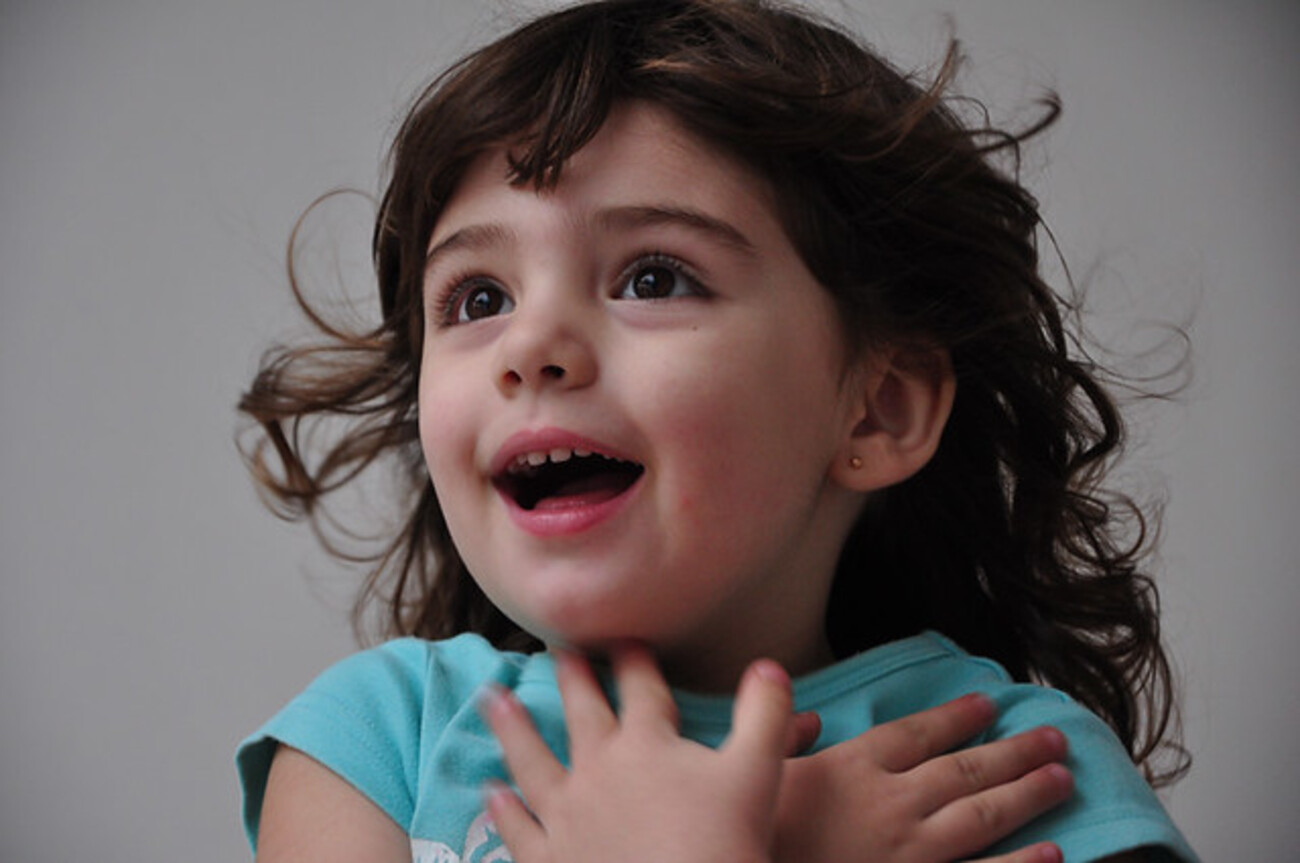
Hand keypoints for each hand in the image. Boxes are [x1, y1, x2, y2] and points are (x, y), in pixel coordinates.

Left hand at [484, 645, 791, 862]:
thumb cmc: (724, 844)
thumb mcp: (757, 773)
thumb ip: (764, 714)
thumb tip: (769, 666)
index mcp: (647, 743)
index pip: (640, 686)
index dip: (633, 658)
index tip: (624, 636)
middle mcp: (598, 768)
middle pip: (582, 711)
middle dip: (571, 676)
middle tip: (555, 647)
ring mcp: (566, 815)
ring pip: (532, 759)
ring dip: (512, 726)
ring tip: (493, 697)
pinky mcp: (549, 859)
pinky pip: (520, 829)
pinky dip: (503, 810)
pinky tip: (490, 792)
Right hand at [774, 694, 1073, 862]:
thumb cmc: (757, 832)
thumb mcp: (755, 776)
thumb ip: (782, 740)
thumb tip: (807, 716)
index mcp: (851, 769)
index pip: (916, 734)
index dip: (956, 717)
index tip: (989, 703)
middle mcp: (891, 803)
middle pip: (964, 770)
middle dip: (1014, 751)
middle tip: (1055, 737)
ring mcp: (911, 852)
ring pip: (983, 816)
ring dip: (1028, 795)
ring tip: (1064, 778)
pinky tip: (1055, 852)